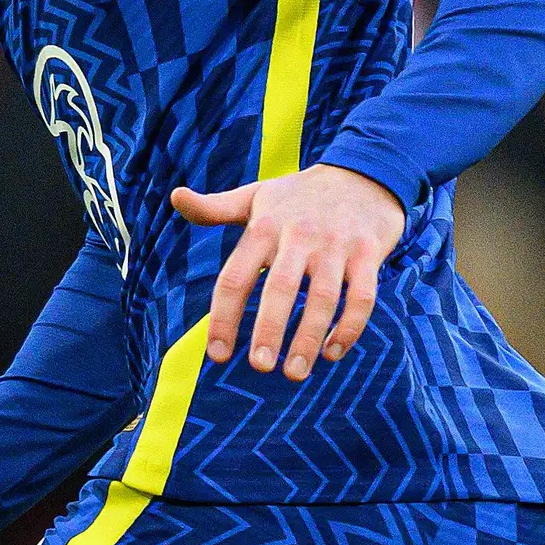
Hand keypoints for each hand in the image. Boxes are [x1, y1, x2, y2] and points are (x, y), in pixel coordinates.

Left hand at [172, 165, 407, 379]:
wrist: (365, 171)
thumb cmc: (300, 195)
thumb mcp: (256, 196)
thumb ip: (216, 208)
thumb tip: (175, 197)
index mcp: (264, 227)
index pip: (235, 277)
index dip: (223, 318)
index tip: (217, 355)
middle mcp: (299, 235)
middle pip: (280, 288)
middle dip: (268, 330)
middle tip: (259, 366)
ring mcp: (337, 245)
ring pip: (324, 298)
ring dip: (308, 338)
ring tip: (294, 373)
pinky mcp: (369, 253)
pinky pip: (362, 297)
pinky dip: (349, 328)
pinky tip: (332, 352)